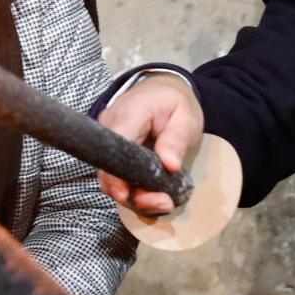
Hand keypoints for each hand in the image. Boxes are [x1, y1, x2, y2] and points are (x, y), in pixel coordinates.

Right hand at [96, 73, 202, 216]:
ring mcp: (108, 142)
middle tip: (164, 203)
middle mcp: (110, 128)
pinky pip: (117, 178)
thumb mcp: (186, 117)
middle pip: (108, 170)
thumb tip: (170, 166)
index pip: (113, 147)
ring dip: (135, 197)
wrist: (162, 91)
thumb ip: (177, 139)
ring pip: (111, 179)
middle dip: (132, 195)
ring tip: (165, 202)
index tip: (126, 195)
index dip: (114, 175)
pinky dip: (135, 192)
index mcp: (130, 114)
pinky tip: (155, 197)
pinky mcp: (112, 154)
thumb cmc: (174, 103)